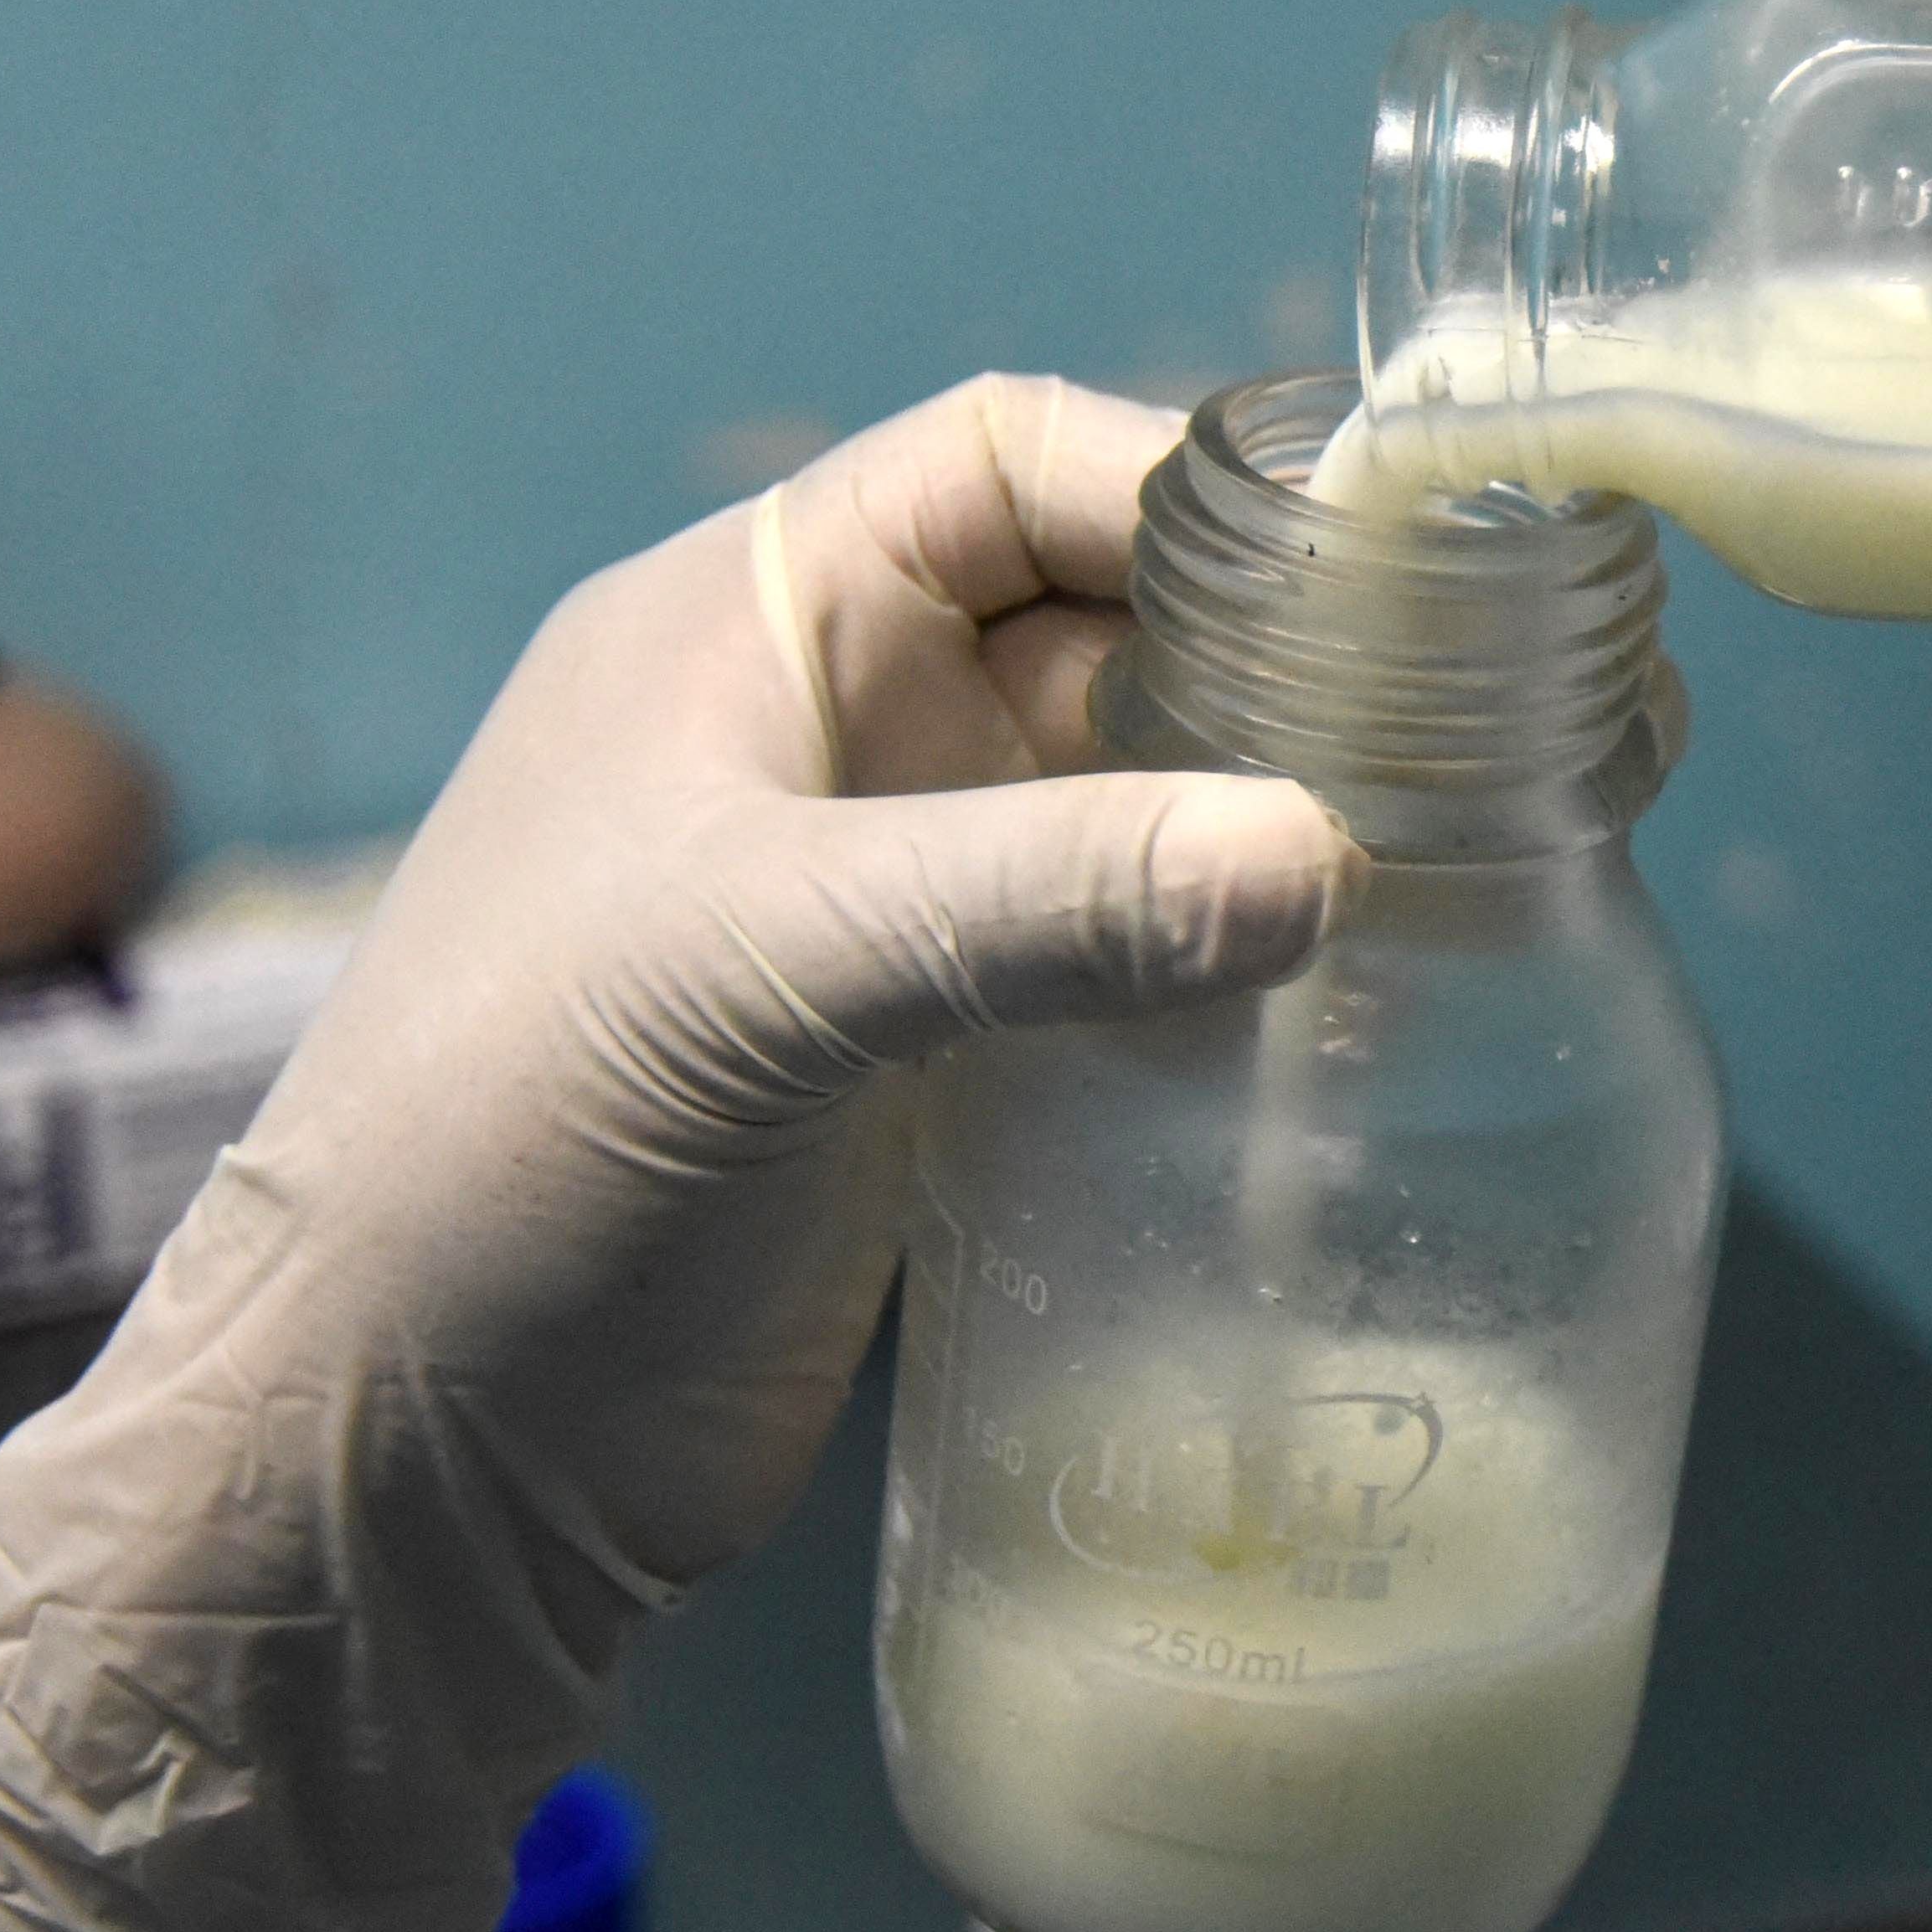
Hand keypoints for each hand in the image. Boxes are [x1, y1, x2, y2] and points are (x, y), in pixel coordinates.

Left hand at [0, 377, 1358, 1931]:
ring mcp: (887, 900)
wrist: (407, 1473)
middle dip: (1298, 651)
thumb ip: (1041, 900)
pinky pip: (1133, 949)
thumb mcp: (761, 979)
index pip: (1018, 458)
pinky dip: (1249, 954)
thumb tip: (1327, 850)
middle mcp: (830, 729)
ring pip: (1143, 790)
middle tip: (1523, 709)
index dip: (1204, 479)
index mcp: (749, 621)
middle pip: (1115, 616)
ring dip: (1293, 806)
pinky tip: (1381, 996)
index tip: (1400, 555)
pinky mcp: (937, 1059)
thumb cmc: (509, 1158)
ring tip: (1511, 843)